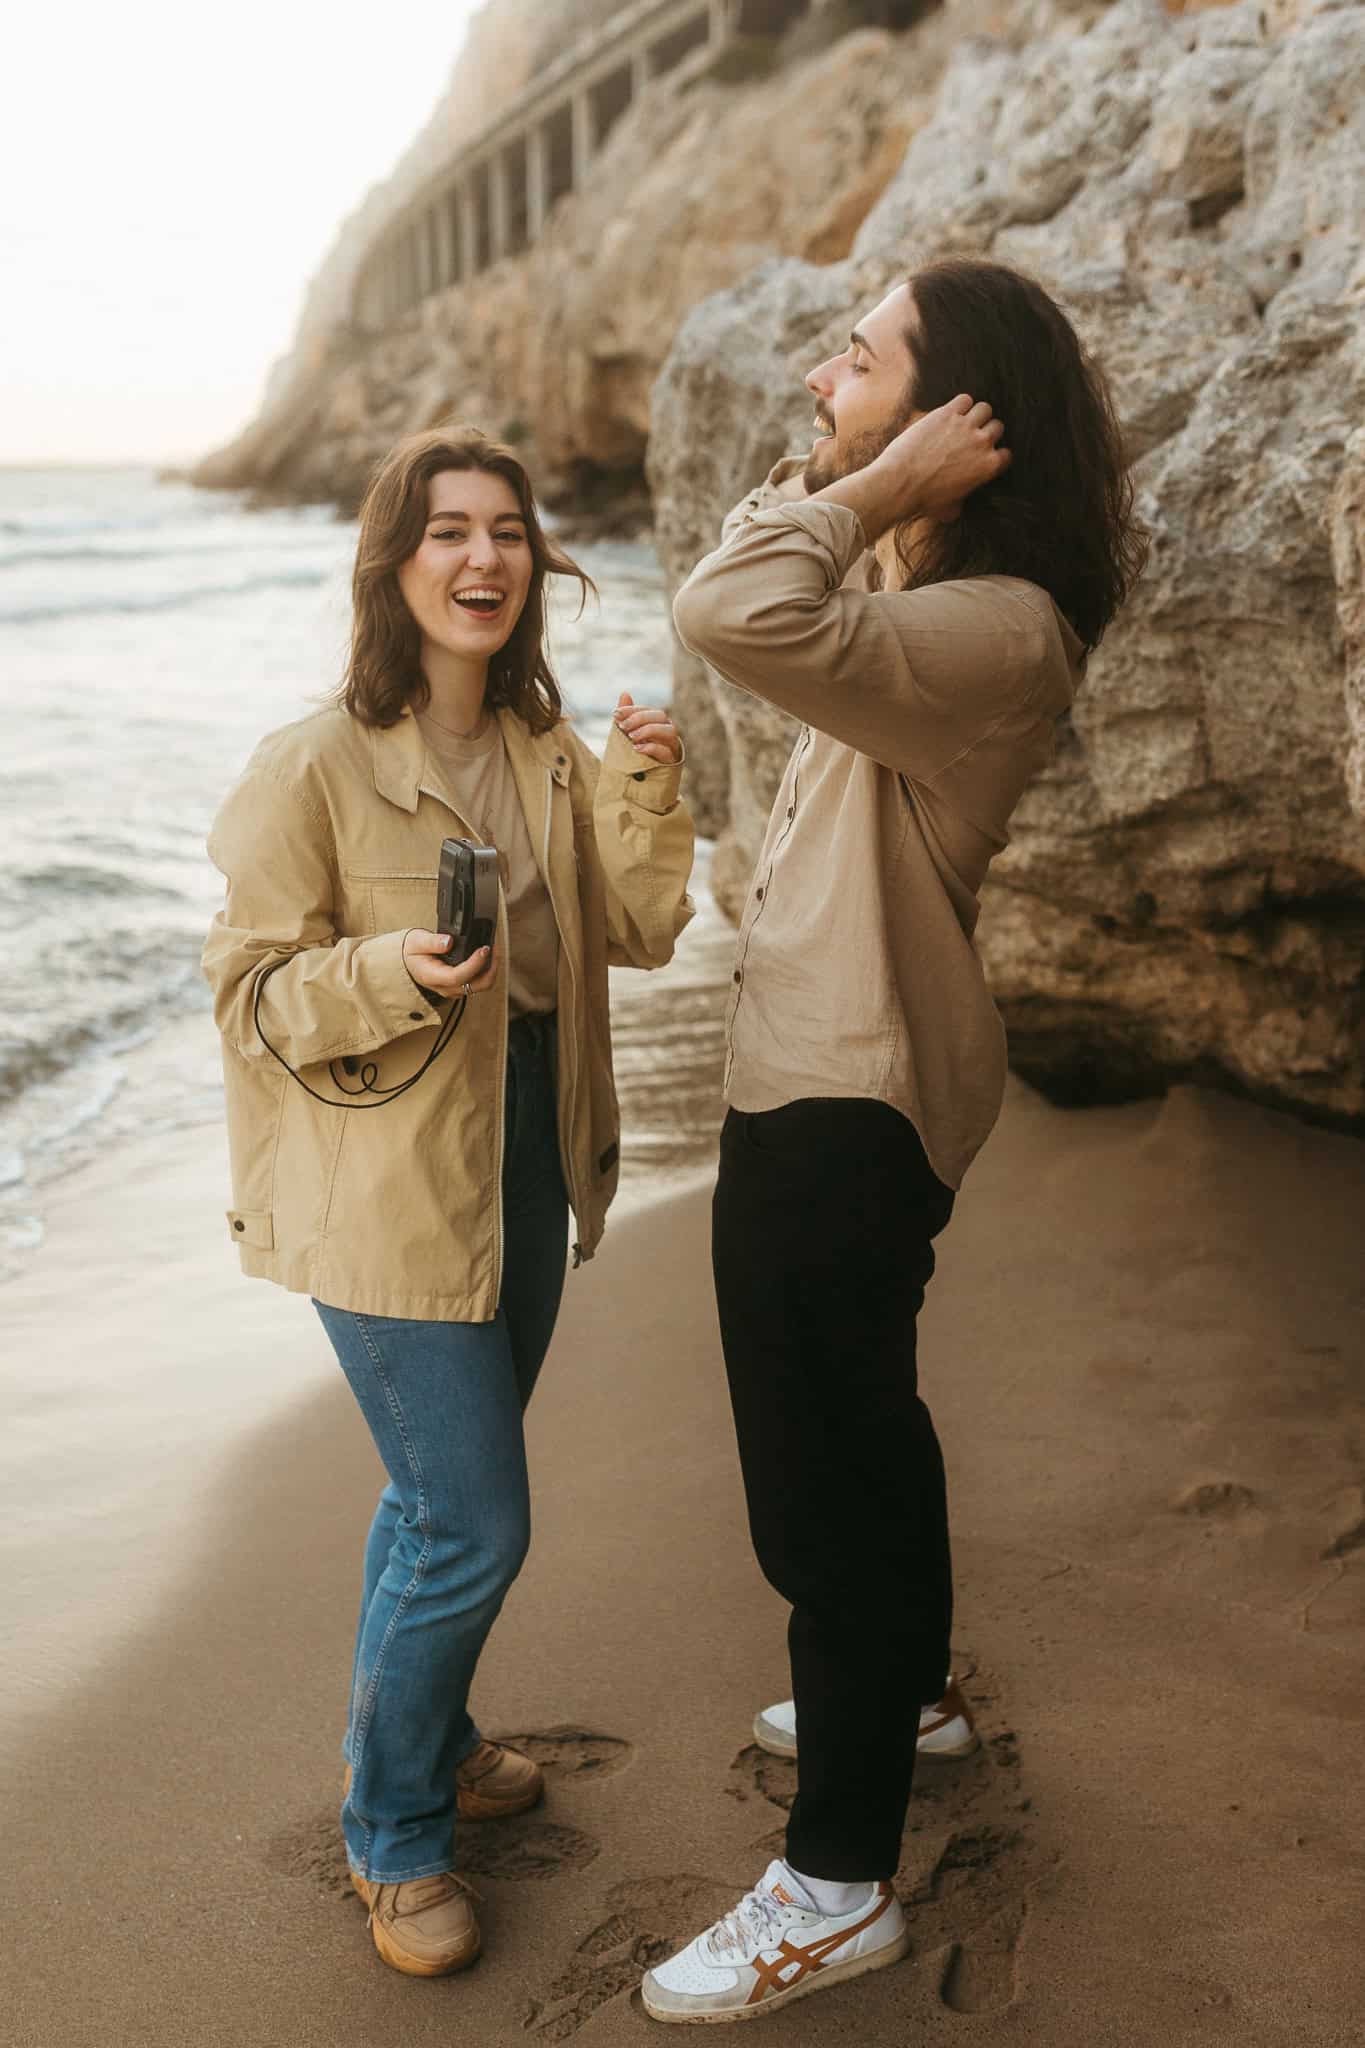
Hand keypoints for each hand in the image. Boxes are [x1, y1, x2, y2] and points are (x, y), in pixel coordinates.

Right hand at [402, 929, 497, 997]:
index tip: (484, 948)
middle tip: (493, 947)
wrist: (407, 961)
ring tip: (492, 948)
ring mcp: (453, 989)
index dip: (475, 963)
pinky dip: (486, 970)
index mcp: (432, 976)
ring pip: (481, 985)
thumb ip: (432, 942)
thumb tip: (448, 942)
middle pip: (477, 985)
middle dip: (491, 967)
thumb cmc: (411, 951)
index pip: (458, 976)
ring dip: (491, 968)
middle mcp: (445, 987)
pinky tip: (485, 955)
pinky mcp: (459, 986)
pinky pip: (478, 982)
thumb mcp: (416, 941)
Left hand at [614, 690, 680, 762]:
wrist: (638, 786)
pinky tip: (636, 749)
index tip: (615, 714)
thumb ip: (627, 717)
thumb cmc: (634, 758)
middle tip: (623, 727)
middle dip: (640, 718)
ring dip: (649, 730)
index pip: (648, 710)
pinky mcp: (672, 763)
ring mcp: (672, 747)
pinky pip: (667, 751)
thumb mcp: (626, 736)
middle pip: (661, 716)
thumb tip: (625, 693)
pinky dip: (652, 747)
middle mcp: (667, 733)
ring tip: (631, 738)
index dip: (632, 710)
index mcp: (657, 724)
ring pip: (670, 731)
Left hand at [814, 395, 1008, 540]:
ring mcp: (965, 426)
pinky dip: (960, 404)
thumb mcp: (950, 509)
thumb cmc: (924, 500)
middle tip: (971, 437)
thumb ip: (962, 501)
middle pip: (997, 427)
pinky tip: (950, 413)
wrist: (901, 483)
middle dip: (986, 431)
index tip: (985, 454)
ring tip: (963, 421)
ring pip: (984, 408)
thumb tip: (959, 505)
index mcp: (988, 466)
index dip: (995, 454)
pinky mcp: (947, 413)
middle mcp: (982, 443)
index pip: (1006, 454)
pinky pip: (964, 399)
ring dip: (976, 414)